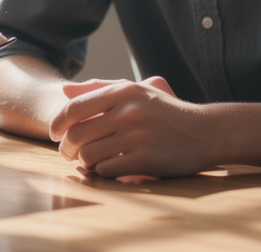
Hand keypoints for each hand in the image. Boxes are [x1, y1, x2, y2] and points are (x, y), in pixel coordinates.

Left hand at [49, 76, 216, 179]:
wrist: (207, 131)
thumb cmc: (165, 111)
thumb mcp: (137, 91)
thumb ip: (100, 88)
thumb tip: (64, 90)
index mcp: (124, 92)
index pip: (74, 108)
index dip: (57, 123)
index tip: (53, 133)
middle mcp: (130, 112)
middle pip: (78, 134)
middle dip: (66, 147)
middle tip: (66, 153)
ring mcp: (139, 136)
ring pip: (90, 155)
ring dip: (82, 162)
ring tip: (85, 162)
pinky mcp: (147, 160)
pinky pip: (108, 170)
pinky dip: (101, 172)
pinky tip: (106, 169)